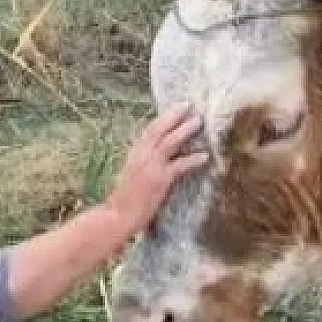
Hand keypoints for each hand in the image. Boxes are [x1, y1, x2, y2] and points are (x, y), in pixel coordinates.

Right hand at [102, 106, 206, 233]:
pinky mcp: (160, 180)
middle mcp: (142, 155)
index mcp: (134, 153)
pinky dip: (193, 159)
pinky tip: (205, 156)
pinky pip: (180, 165)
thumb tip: (156, 154)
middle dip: (174, 115)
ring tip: (199, 121)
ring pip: (170, 142)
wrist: (116, 216)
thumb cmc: (124, 200)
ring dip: (185, 130)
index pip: (150, 129)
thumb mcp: (131, 174)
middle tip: (189, 105)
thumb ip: (143, 162)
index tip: (176, 107)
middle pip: (159, 129)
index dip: (164, 117)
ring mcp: (151, 166)